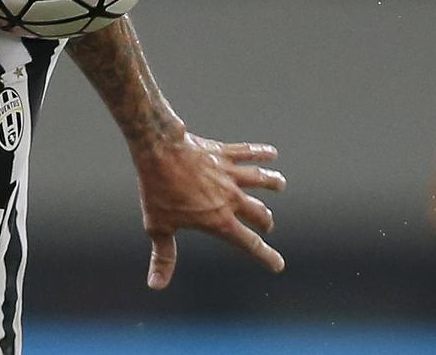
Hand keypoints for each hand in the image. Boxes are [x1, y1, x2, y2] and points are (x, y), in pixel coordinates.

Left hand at [131, 130, 285, 289]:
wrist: (159, 150)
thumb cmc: (157, 189)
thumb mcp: (158, 226)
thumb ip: (163, 256)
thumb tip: (156, 285)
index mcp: (219, 220)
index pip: (249, 244)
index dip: (266, 256)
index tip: (278, 265)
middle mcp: (231, 198)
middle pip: (259, 212)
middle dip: (265, 220)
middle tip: (267, 224)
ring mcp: (230, 175)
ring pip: (261, 180)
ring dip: (272, 183)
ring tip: (279, 184)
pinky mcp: (224, 153)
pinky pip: (248, 152)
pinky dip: (261, 153)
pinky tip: (271, 154)